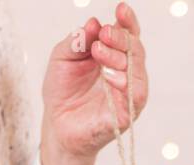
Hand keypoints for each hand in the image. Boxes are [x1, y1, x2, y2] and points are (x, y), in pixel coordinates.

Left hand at [40, 2, 148, 164]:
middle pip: (135, 49)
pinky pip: (135, 95)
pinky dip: (124, 81)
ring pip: (137, 70)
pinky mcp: (126, 115)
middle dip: (120, 38)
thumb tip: (93, 23)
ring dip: (120, 56)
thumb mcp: (62, 58)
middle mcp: (126, 74)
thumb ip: (77, 41)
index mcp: (113, 57)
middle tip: (102, 35)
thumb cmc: (62, 92)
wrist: (56, 126)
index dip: (127, 22)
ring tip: (98, 51)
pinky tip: (109, 75)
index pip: (128, 36)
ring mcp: (128, 95)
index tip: (120, 9)